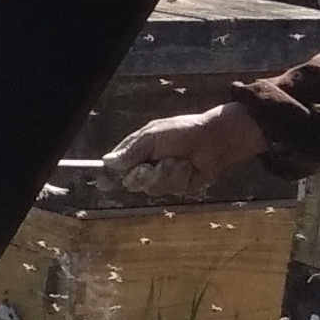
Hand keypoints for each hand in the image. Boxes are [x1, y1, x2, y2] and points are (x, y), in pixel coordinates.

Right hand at [101, 102, 261, 201]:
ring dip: (167, 172)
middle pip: (133, 183)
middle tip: (153, 163)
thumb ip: (131, 150)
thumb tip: (108, 162)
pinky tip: (190, 167)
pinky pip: (174, 188)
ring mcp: (164, 179)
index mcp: (138, 153)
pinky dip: (182, 176)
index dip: (110, 176)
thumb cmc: (182, 131)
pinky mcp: (180, 187)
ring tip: (179, 160)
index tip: (105, 182)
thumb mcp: (152, 135)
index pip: (117, 168)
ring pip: (154, 187)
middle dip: (144, 174)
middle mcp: (148, 167)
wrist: (214, 139)